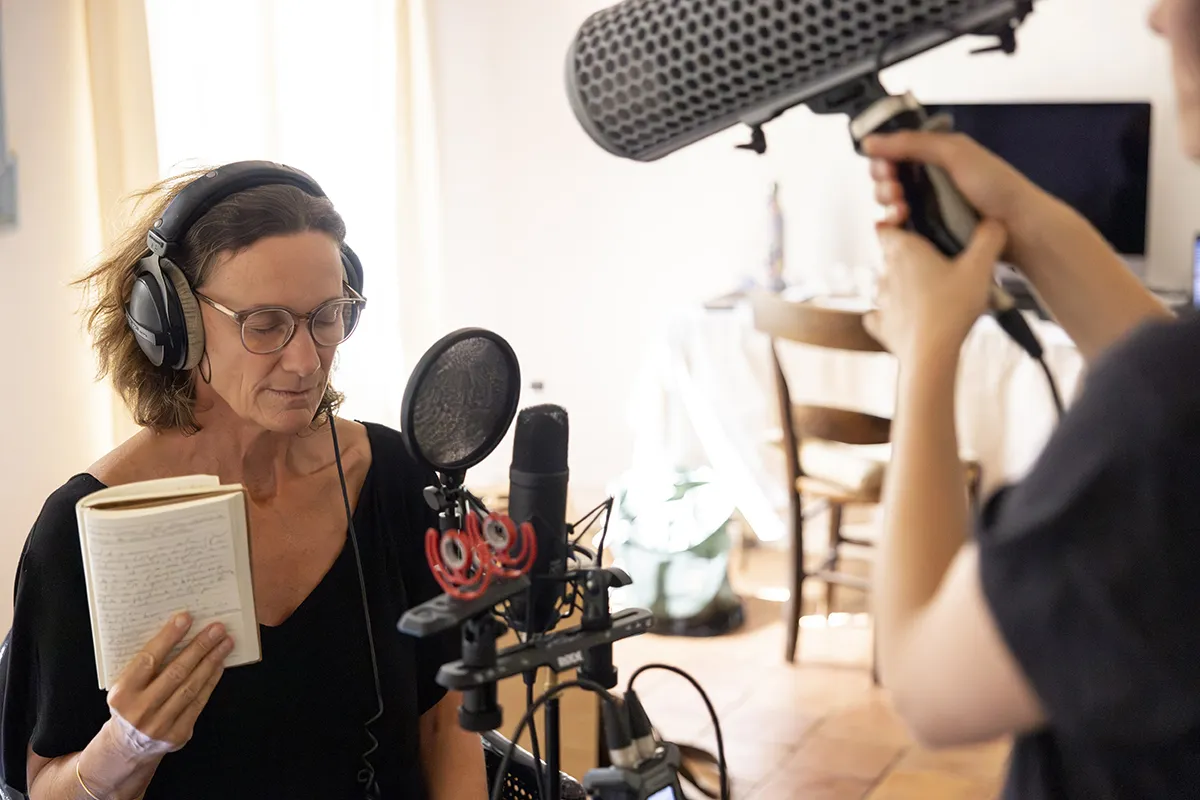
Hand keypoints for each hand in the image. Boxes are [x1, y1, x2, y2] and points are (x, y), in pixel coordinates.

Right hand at [104, 613, 231, 753]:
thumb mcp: (124, 685)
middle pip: (176, 672)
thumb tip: (177, 631)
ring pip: (191, 686)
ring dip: (211, 661)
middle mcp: (141, 710)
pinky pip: (199, 702)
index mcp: (122, 693)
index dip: (168, 638)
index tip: (186, 618)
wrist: (127, 745)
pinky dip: (211, 680)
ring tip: (225, 643)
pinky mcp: (178, 733)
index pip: (148, 660)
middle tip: (217, 629)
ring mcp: (160, 724)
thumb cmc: (129, 704)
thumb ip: (143, 664)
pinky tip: (219, 665)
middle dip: (199, 647)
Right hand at [863, 130, 1042, 236]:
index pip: (893, 152)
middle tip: (896, 190)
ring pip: (890, 202)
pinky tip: (900, 223)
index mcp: (935, 153)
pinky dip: (894, 224)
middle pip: (887, 178)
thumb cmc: (997, 187)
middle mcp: (929, 178)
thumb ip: (911, 143)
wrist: (1018, 227)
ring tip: (902, 208)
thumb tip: (871, 141)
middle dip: (883, 184)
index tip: (885, 168)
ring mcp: (927, 204)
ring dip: (888, 204)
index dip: (882, 159)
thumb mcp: (953, 153)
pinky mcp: (928, 229)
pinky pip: (900, 226)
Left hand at [865, 220, 1007, 360]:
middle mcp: (886, 272)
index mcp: (904, 250)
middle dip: (908, 256)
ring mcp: (881, 301)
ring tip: (929, 293)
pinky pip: (879, 315)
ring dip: (901, 285)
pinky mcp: (881, 326)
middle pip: (889, 256)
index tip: (911, 227)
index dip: (895, 224)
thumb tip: (994, 221)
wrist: (931, 354)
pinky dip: (889, 314)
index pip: (885, 227)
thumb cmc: (952, 307)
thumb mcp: (980, 267)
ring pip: (885, 284)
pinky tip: (906, 317)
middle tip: (938, 263)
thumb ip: (989, 238)